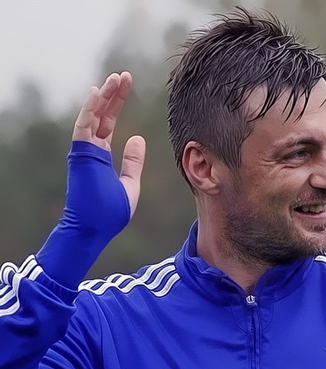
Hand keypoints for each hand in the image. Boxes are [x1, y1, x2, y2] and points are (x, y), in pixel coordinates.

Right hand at [72, 71, 144, 216]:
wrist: (94, 229)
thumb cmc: (110, 212)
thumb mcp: (130, 184)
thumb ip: (132, 162)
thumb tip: (137, 139)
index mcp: (102, 155)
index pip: (109, 123)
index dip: (117, 104)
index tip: (126, 86)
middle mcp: (92, 149)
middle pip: (103, 114)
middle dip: (113, 94)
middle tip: (124, 75)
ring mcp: (85, 151)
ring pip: (94, 116)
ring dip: (104, 96)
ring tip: (117, 78)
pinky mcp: (81, 154)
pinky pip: (84, 126)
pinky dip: (90, 109)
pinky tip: (98, 91)